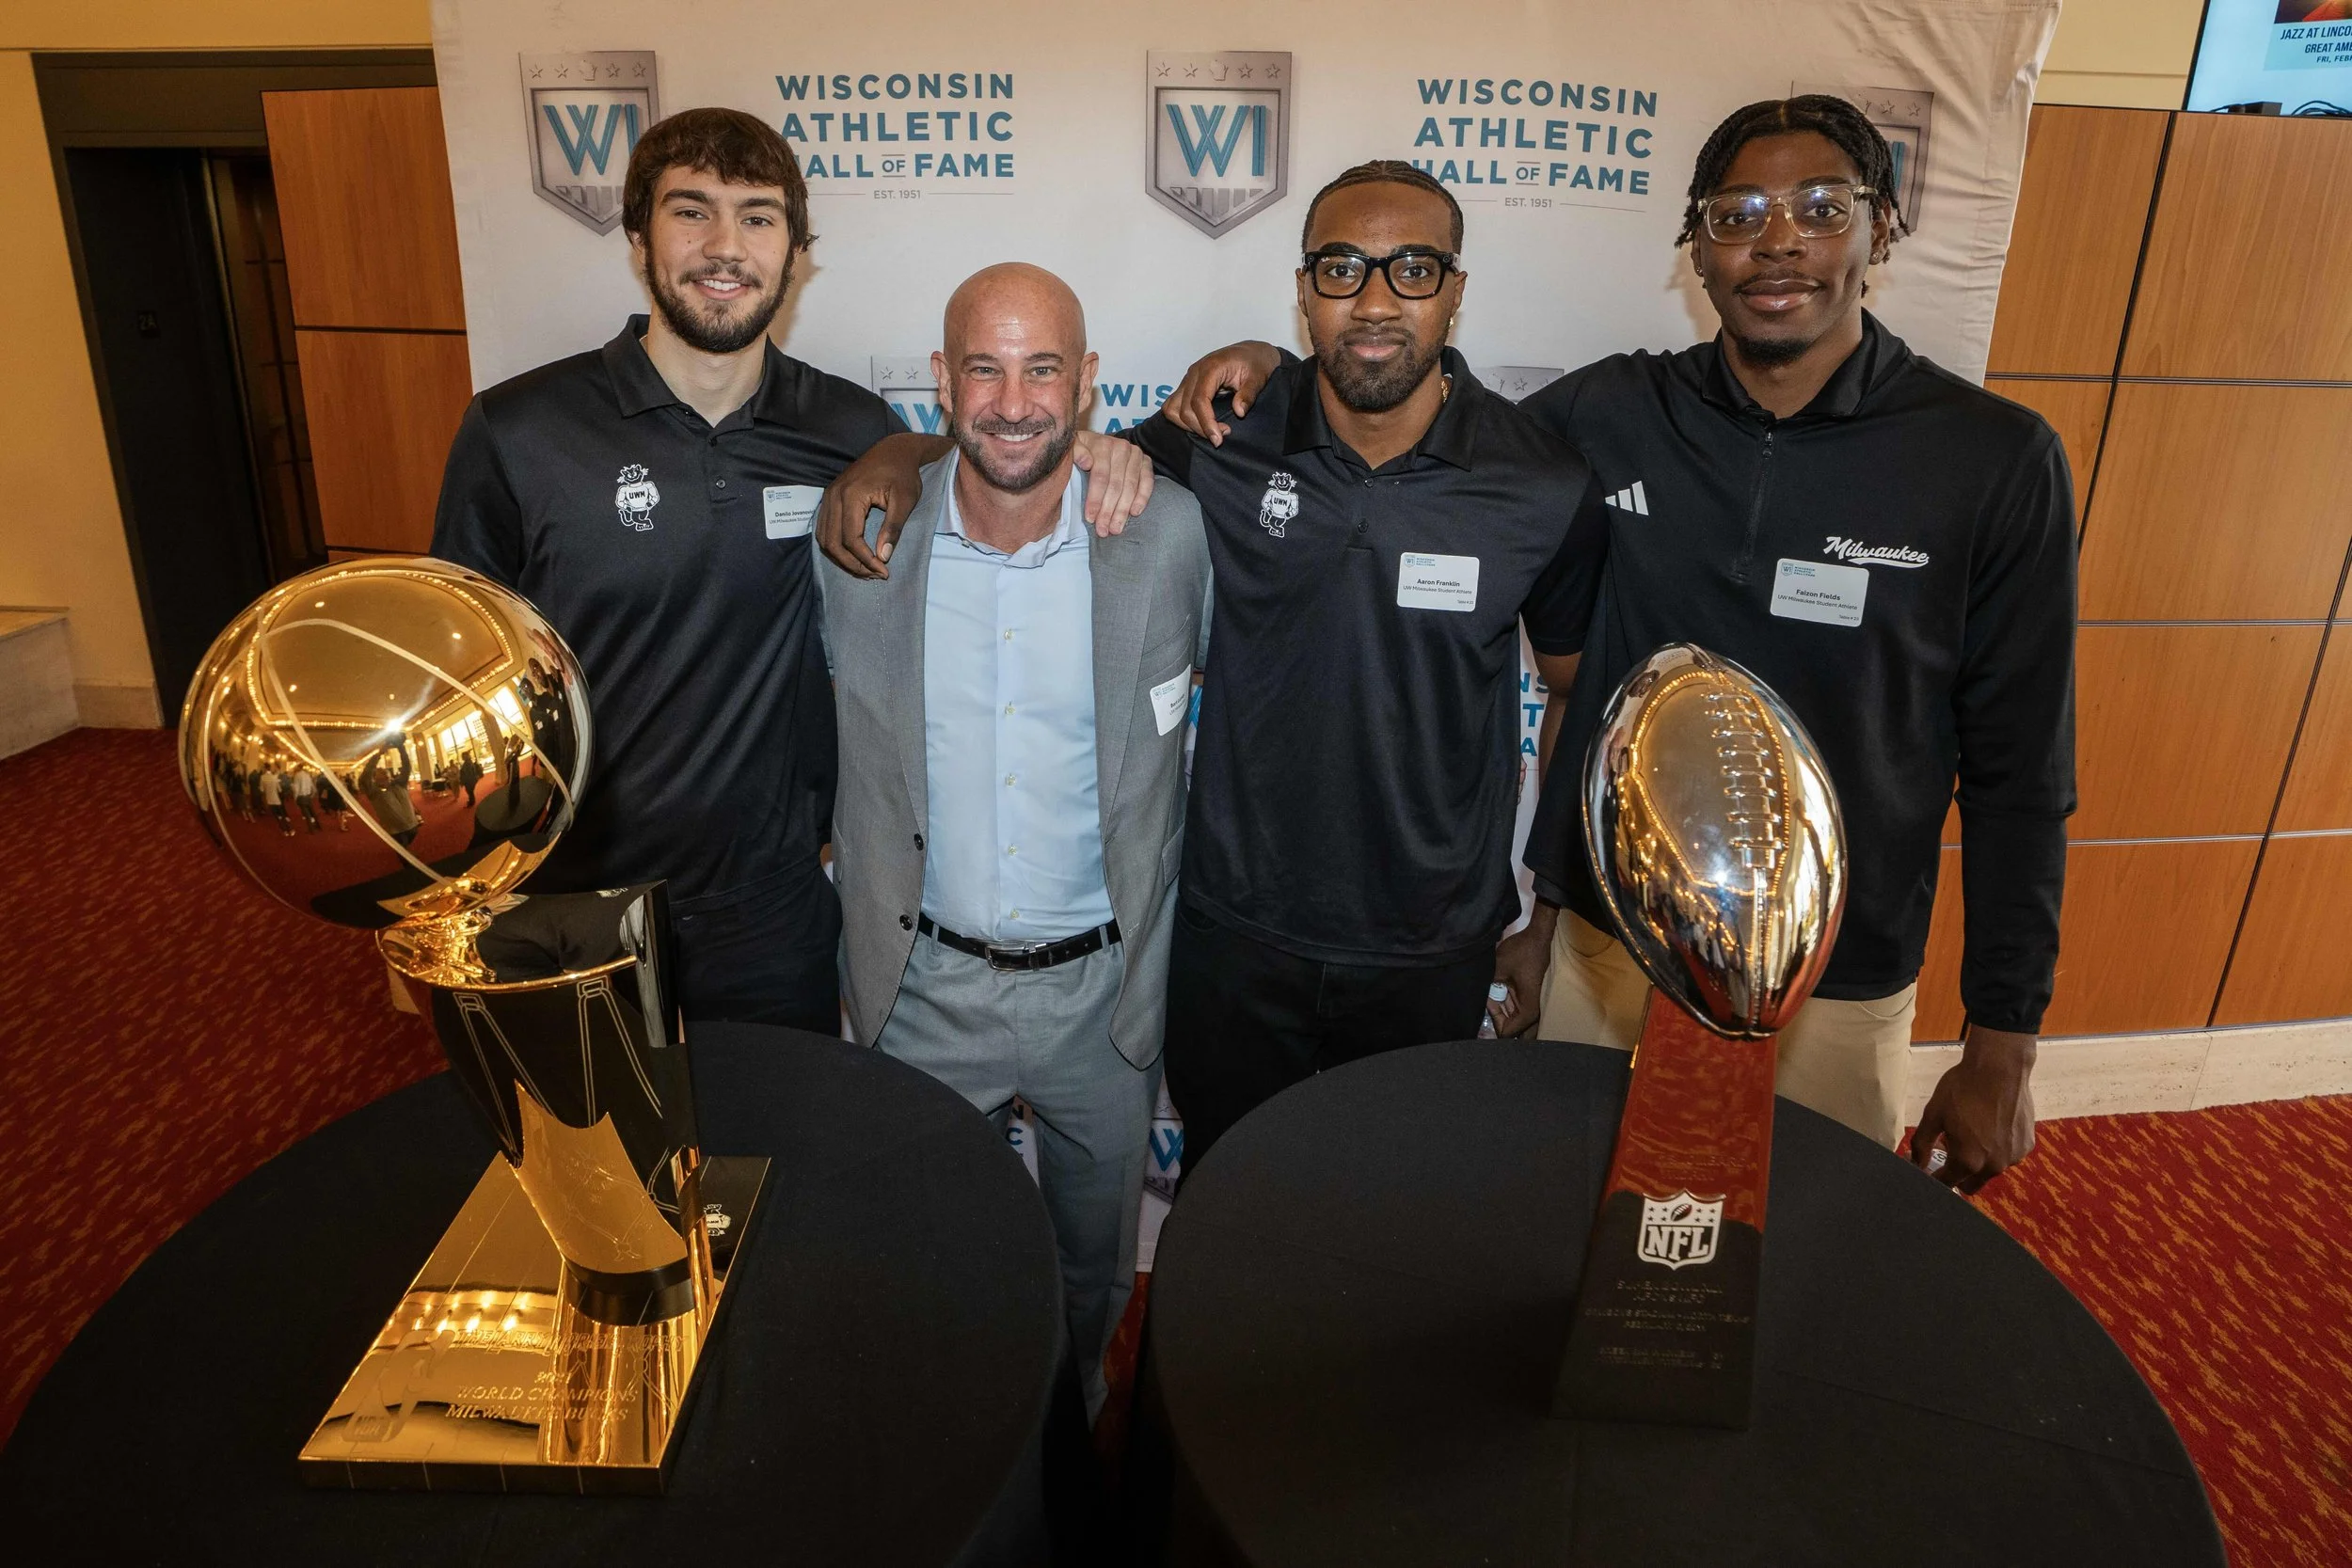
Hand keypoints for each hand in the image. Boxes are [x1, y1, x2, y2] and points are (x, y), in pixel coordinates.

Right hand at [816, 431, 946, 579]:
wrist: (894, 450)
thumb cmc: (903, 474)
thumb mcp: (905, 500)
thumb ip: (893, 528)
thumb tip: (882, 557)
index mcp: (851, 495)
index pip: (851, 538)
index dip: (865, 560)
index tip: (884, 572)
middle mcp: (834, 496)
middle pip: (832, 542)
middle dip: (852, 564)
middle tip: (874, 575)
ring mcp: (829, 496)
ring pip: (824, 538)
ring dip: (842, 558)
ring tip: (865, 569)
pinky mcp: (830, 498)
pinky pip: (825, 529)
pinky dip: (836, 546)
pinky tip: (854, 555)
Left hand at [1071, 430, 1152, 536]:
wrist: (1095, 442)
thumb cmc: (1081, 451)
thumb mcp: (1070, 448)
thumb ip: (1075, 452)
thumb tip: (1086, 462)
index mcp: (1102, 445)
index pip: (1100, 476)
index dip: (1096, 499)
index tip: (1090, 518)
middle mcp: (1121, 448)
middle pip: (1116, 484)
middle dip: (1109, 510)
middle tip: (1104, 530)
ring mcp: (1135, 454)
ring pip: (1130, 486)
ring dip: (1123, 510)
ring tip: (1116, 528)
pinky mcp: (1146, 462)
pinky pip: (1147, 482)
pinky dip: (1142, 498)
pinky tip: (1134, 513)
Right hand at [1166, 341, 1283, 444]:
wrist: (1250, 353)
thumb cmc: (1255, 363)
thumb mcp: (1258, 378)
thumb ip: (1248, 394)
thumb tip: (1239, 412)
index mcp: (1211, 367)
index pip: (1199, 400)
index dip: (1206, 422)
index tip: (1218, 439)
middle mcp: (1194, 372)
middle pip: (1185, 408)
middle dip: (1201, 428)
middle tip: (1222, 436)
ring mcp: (1188, 379)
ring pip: (1173, 408)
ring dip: (1188, 425)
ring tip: (1211, 430)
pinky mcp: (1186, 385)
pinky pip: (1173, 406)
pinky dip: (1182, 419)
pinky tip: (1200, 424)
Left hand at [1489, 901, 1558, 1037]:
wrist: (1540, 936)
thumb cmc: (1521, 951)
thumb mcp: (1498, 969)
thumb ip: (1486, 989)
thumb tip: (1475, 1003)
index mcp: (1529, 1009)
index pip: (1508, 1033)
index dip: (1494, 1022)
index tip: (1489, 1003)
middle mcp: (1537, 1013)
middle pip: (1518, 1036)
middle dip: (1502, 1027)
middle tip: (1491, 1013)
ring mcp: (1538, 1007)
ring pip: (1522, 1027)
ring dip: (1507, 1018)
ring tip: (1495, 1003)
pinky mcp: (1535, 1000)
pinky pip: (1522, 1014)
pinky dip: (1511, 1010)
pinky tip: (1502, 996)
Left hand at [1911, 1025, 2036, 1193]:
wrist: (1999, 1068)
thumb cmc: (1962, 1089)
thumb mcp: (1933, 1115)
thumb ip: (1922, 1144)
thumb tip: (1916, 1163)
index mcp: (1967, 1161)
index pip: (1946, 1184)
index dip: (1935, 1178)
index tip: (1930, 1169)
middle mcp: (1993, 1165)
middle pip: (1971, 1185)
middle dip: (1958, 1175)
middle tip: (1950, 1152)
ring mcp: (2013, 1156)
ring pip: (1990, 1170)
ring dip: (1980, 1160)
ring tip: (1973, 1131)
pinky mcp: (2027, 1144)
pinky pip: (2007, 1155)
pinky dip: (1998, 1147)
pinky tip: (1993, 1124)